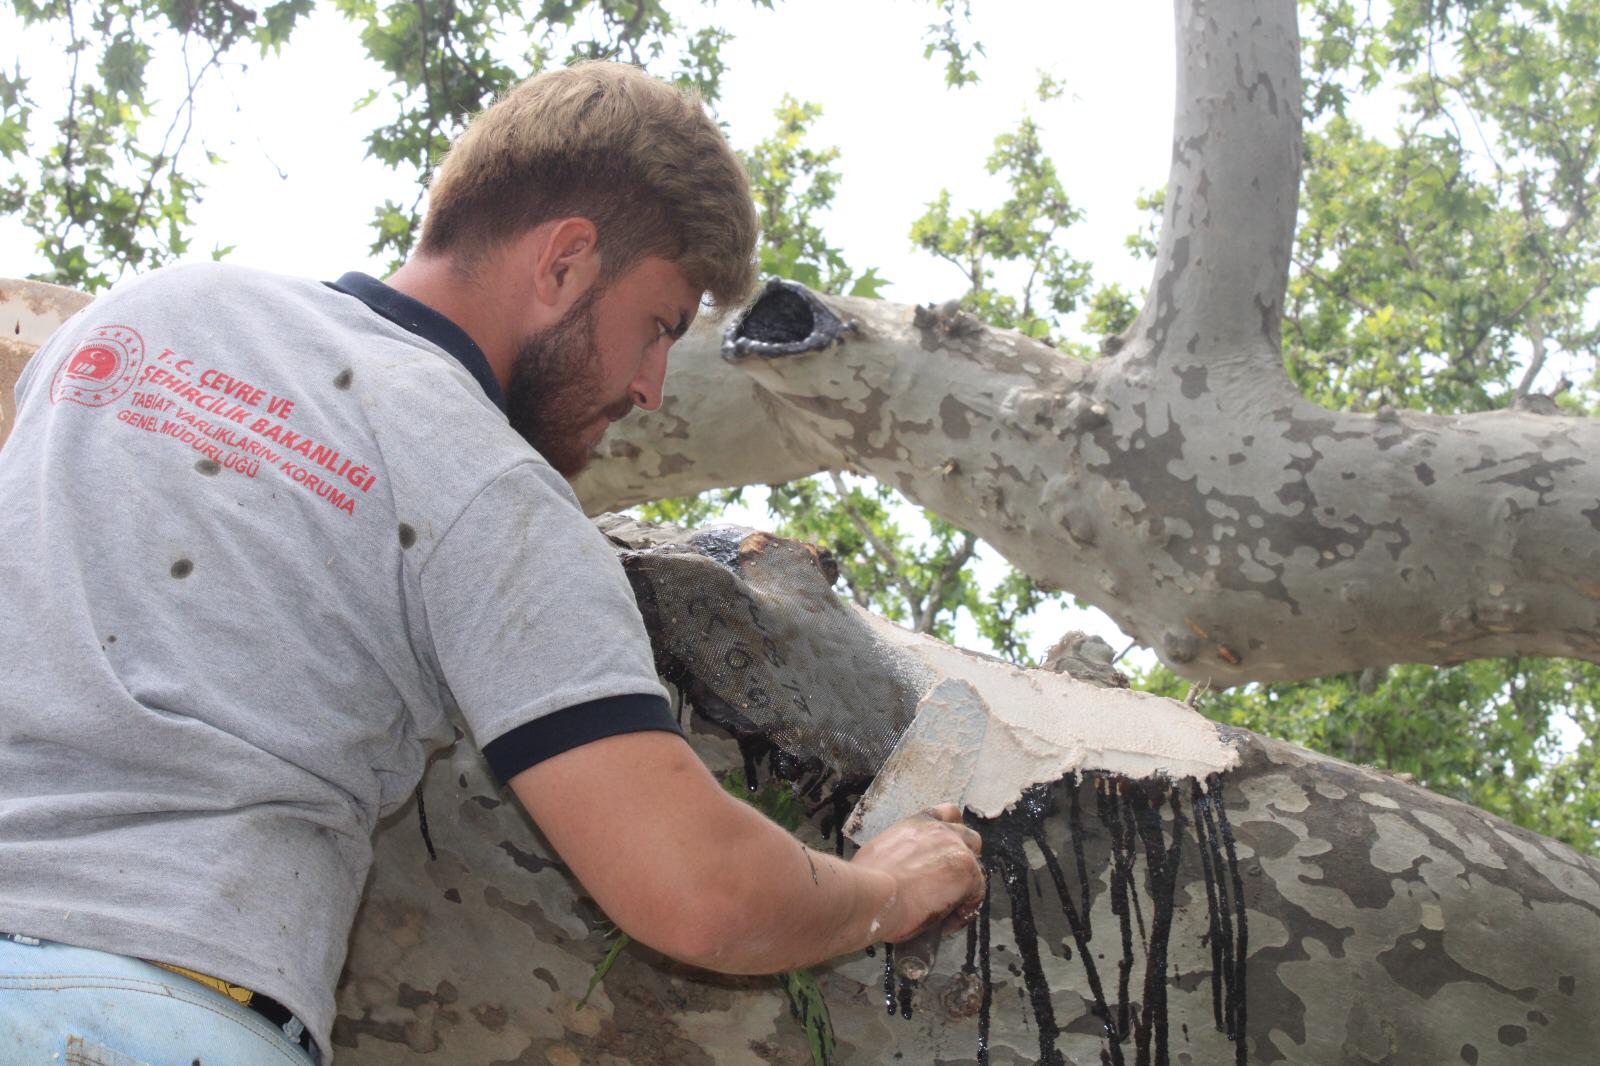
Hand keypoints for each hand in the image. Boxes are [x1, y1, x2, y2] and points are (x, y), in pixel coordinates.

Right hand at [849, 803, 983, 943]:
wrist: (871, 895)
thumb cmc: (866, 882)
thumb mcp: (879, 853)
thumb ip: (898, 855)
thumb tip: (896, 875)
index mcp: (917, 824)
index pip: (945, 815)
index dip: (949, 834)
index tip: (943, 855)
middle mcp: (940, 830)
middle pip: (968, 837)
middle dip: (962, 857)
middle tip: (947, 882)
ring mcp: (957, 849)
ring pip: (976, 865)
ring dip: (967, 883)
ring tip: (949, 905)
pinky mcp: (968, 872)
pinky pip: (976, 895)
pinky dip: (963, 912)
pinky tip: (944, 925)